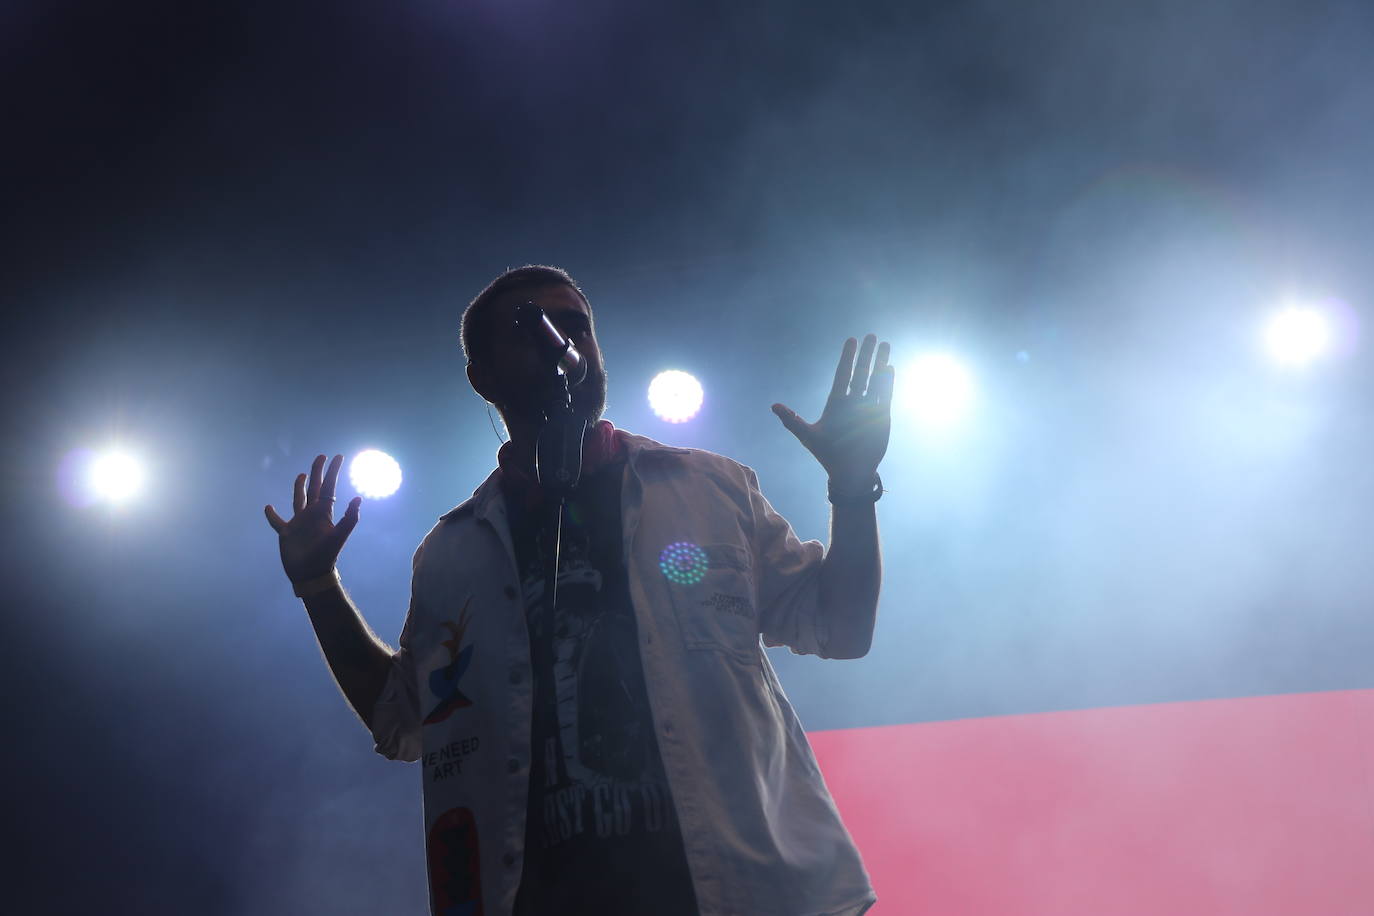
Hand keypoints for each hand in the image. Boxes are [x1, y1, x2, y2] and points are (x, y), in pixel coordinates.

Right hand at [264, 454, 361, 583]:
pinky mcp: (286, 533)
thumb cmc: (326, 556)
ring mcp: (299, 523)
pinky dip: (272, 515)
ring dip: (299, 487)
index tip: (338, 457)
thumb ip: (349, 518)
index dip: (333, 472)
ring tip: (301, 475)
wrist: (311, 574)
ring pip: (299, 500)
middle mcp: (312, 514)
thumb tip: (359, 497)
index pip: (330, 487)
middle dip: (318, 473)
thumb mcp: (339, 535)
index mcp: (324, 513)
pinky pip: (277, 521)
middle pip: (315, 488)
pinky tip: (268, 507)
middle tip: (321, 456)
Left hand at [772, 334, 893, 483]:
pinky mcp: (881, 417)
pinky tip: (890, 368)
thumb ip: (792, 420)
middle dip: (866, 354)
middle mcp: (853, 402)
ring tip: (885, 345)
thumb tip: (773, 406)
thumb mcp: (808, 436)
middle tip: (871, 335)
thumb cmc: (827, 454)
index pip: (843, 374)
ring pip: (875, 381)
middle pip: (861, 372)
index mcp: (836, 403)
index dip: (847, 357)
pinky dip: (888, 383)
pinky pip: (885, 396)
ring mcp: (868, 408)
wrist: (849, 472)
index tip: (851, 340)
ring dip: (880, 363)